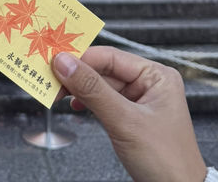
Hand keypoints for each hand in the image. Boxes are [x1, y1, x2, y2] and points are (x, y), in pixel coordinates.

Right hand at [52, 47, 206, 181]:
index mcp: (156, 75)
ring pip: (100, 84)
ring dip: (79, 88)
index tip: (56, 62)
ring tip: (57, 92)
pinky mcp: (129, 115)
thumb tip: (65, 63)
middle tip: (51, 78)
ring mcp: (139, 100)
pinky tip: (74, 104)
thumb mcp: (125, 121)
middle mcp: (148, 83)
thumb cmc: (166, 161)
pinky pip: (102, 100)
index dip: (82, 58)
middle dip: (77, 74)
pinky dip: (86, 101)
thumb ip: (93, 90)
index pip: (111, 57)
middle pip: (103, 69)